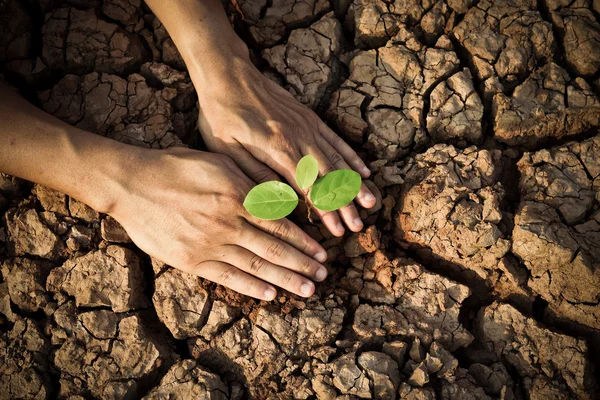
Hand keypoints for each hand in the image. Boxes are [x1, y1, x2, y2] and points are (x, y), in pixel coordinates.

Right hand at [109, 147, 327, 299]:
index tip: (322, 253)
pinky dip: (250, 286)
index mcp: (237, 196)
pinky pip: (226, 277)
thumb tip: (279, 200)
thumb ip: (249, 183)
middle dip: (302, 264)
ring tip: (307, 290)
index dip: (303, 242)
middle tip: (323, 276)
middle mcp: (227, 223)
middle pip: (273, 249)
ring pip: (255, 266)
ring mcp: (208, 244)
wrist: (131, 185)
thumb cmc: (176, 167)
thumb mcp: (219, 163)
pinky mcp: (190, 260)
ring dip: (284, 280)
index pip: (280, 225)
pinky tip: (270, 294)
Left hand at [193, 58, 376, 236]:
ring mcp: (307, 126)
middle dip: (345, 204)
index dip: (325, 211)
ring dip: (354, 184)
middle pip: (329, 177)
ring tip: (370, 203)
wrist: (227, 74)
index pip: (308, 187)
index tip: (338, 230)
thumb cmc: (221, 115)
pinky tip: (363, 171)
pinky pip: (335, 139)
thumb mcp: (229, 151)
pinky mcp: (309, 117)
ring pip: (337, 160)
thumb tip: (281, 202)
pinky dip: (351, 156)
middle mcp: (299, 138)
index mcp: (279, 150)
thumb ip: (256, 176)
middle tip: (357, 226)